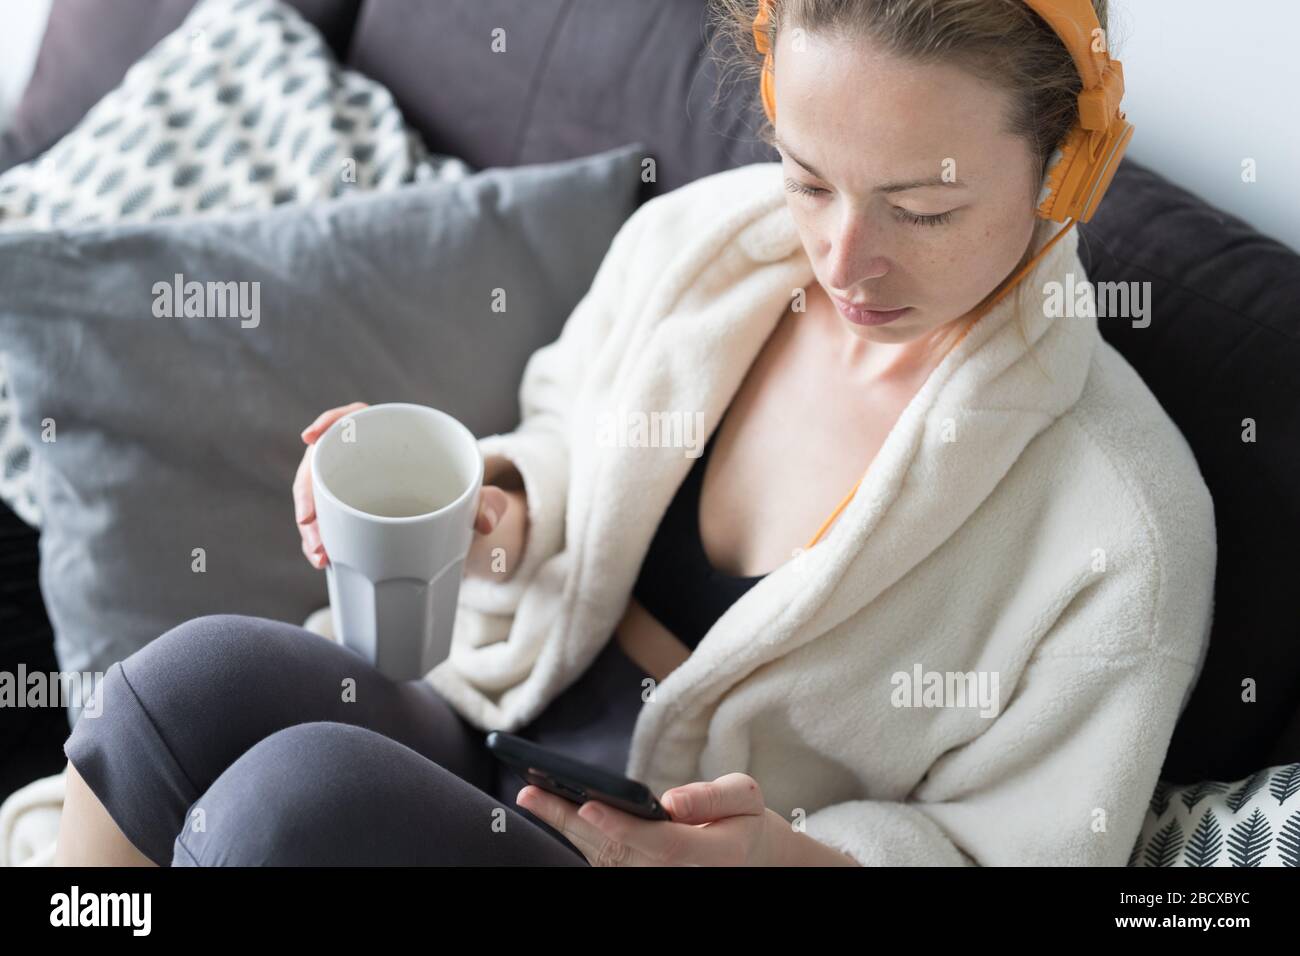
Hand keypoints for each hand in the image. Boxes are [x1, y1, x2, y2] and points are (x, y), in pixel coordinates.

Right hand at [292, 402, 511, 568]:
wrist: (463, 523)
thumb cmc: (467, 495)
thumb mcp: (481, 497)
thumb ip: (491, 503)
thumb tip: (487, 522)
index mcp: (396, 436)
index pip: (355, 418)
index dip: (330, 422)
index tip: (310, 436)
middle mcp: (369, 456)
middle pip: (325, 461)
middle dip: (310, 495)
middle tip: (318, 531)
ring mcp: (356, 483)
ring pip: (320, 494)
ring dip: (312, 525)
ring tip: (321, 556)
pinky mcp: (352, 509)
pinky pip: (327, 518)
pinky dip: (321, 538)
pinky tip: (323, 559)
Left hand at [516, 772, 784, 865]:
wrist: (750, 863)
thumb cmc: (743, 823)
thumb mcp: (745, 798)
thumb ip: (712, 798)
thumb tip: (670, 801)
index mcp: (712, 855)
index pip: (662, 845)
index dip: (623, 827)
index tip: (589, 804)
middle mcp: (679, 877)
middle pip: (618, 853)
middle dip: (572, 821)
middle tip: (532, 792)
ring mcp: (657, 883)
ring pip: (604, 859)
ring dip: (565, 828)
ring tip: (532, 794)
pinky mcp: (642, 879)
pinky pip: (605, 862)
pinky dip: (577, 836)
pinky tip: (553, 809)